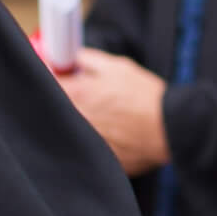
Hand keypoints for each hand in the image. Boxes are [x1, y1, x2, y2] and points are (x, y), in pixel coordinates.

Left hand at [55, 48, 169, 175]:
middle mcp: (76, 120)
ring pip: (74, 128)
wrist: (169, 128)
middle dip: (70, 99)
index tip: (60, 74)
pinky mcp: (99, 158)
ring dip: (83, 120)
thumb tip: (72, 57)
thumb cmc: (146, 97)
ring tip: (110, 116)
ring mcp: (86, 142)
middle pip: (58, 107)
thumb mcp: (118, 67)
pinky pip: (91, 146)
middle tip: (90, 95)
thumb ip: (88, 59)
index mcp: (77, 95)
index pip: (47, 82)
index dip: (53, 75)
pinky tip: (117, 133)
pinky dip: (99, 139)